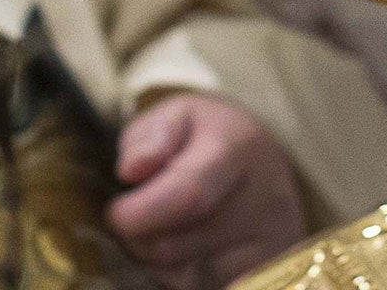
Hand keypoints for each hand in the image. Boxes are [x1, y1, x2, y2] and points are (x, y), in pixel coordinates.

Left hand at [107, 94, 305, 288]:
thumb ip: (150, 136)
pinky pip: (200, 289)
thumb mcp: (179, 115)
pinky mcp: (265, 278)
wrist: (266, 169)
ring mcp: (270, 246)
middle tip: (135, 216)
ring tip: (168, 227)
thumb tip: (132, 171)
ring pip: (181, 277)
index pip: (187, 194)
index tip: (116, 213)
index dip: (139, 213)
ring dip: (157, 259)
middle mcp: (264, 200)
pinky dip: (183, 278)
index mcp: (239, 148)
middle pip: (173, 245)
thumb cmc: (210, 139)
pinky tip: (189, 251)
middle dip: (138, 237)